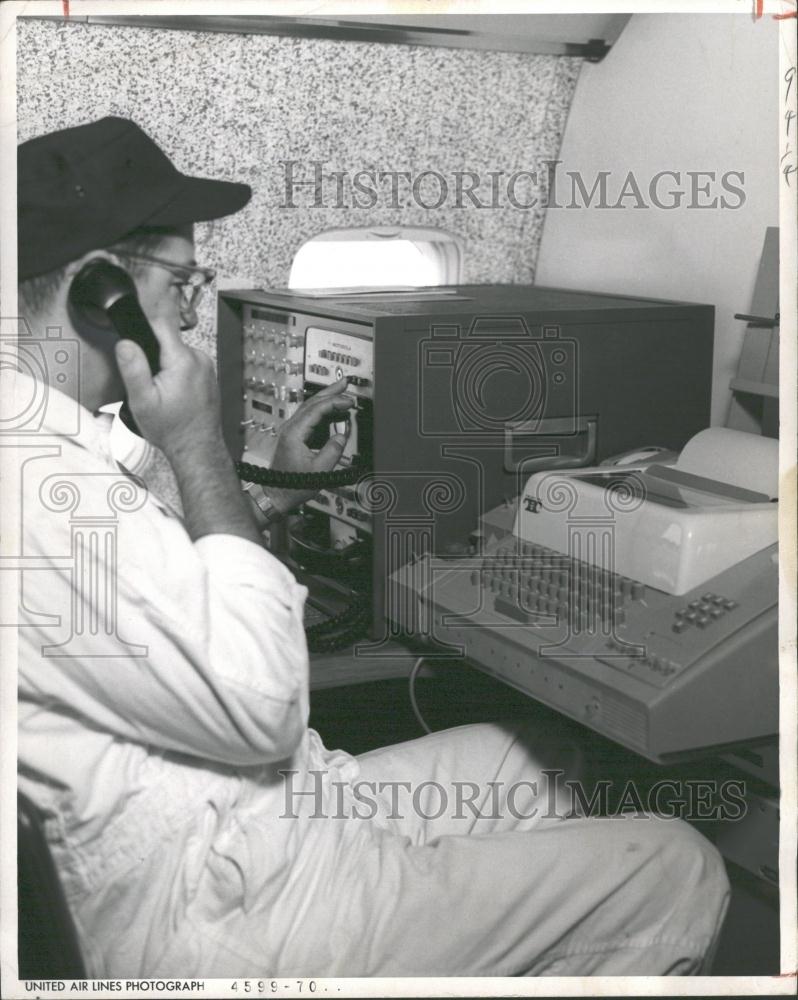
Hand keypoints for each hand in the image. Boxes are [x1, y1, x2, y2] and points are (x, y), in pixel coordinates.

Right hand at [114, 325, 223, 460]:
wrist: (196, 447)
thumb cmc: (172, 428)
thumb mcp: (143, 401)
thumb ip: (133, 369)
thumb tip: (125, 343)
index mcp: (183, 359)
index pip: (159, 326)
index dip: (142, 330)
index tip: (134, 345)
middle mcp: (198, 358)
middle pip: (166, 342)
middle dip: (153, 358)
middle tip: (149, 383)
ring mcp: (206, 366)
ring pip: (175, 354)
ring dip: (165, 368)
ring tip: (162, 392)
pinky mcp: (208, 375)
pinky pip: (186, 365)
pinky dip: (177, 375)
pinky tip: (174, 394)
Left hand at [266, 377, 354, 512]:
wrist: (277, 494)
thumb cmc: (292, 485)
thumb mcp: (319, 470)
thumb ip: (333, 451)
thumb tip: (341, 437)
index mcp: (295, 433)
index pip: (317, 409)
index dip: (335, 402)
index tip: (349, 401)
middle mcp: (290, 428)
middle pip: (311, 402)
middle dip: (330, 391)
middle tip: (344, 383)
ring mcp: (291, 431)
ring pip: (310, 408)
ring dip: (326, 399)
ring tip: (342, 394)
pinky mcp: (294, 436)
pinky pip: (310, 418)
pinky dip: (323, 411)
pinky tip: (333, 411)